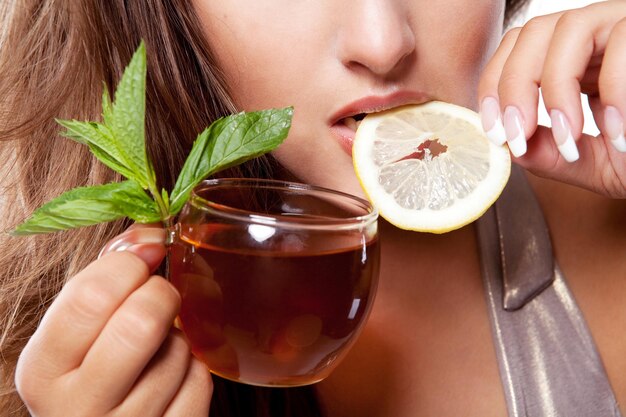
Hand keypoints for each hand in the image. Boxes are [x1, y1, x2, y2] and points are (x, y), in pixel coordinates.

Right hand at [15, 226, 211, 416]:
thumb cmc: (93, 366)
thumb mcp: (78, 327)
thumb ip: (107, 275)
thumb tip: (152, 232)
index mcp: (44, 371)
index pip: (91, 297)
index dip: (129, 262)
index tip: (147, 252)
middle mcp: (78, 408)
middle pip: (141, 323)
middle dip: (160, 294)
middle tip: (158, 294)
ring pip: (179, 350)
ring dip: (177, 335)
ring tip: (157, 346)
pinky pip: (201, 380)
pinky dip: (195, 366)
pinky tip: (173, 372)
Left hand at [478, 0, 625, 197]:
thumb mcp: (599, 164)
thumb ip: (553, 156)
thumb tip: (511, 147)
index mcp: (578, 63)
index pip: (519, 51)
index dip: (494, 85)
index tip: (494, 130)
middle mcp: (600, 37)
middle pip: (534, 31)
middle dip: (513, 85)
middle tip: (516, 135)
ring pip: (572, 25)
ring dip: (556, 87)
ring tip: (571, 137)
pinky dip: (614, 90)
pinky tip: (621, 132)